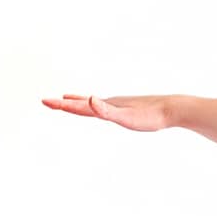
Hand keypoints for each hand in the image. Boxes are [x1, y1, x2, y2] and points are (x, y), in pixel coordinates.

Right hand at [39, 93, 175, 131]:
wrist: (172, 109)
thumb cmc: (150, 115)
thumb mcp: (125, 116)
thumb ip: (106, 109)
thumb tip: (89, 99)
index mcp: (106, 106)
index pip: (79, 106)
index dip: (61, 105)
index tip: (44, 101)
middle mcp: (110, 103)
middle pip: (82, 103)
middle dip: (64, 104)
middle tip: (46, 101)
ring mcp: (119, 105)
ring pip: (93, 104)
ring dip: (78, 102)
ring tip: (68, 99)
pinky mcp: (130, 109)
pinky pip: (108, 107)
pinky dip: (98, 105)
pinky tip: (98, 105)